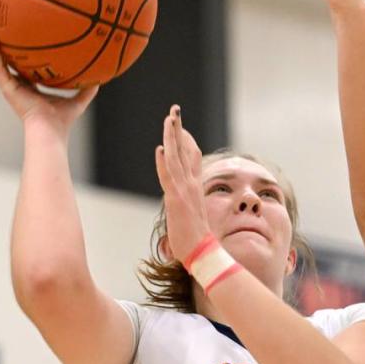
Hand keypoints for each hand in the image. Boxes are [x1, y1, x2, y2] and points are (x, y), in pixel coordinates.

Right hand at [0, 21, 96, 134]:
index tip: (11, 35)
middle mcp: (14, 85)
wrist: (51, 131)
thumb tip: (102, 78)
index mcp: (26, 87)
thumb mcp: (77, 100)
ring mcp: (8, 86)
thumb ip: (87, 89)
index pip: (15, 65)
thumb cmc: (62, 121)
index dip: (12, 51)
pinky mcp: (7, 88)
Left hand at [155, 105, 211, 263]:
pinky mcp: (176, 199)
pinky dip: (164, 162)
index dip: (186, 141)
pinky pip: (169, 177)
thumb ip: (184, 210)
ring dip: (172, 137)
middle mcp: (191, 185)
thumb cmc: (196, 242)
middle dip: (179, 130)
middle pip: (184, 151)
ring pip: (176, 158)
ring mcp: (184, 191)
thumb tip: (179, 209)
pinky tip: (160, 148)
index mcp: (194, 188)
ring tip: (170, 118)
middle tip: (175, 110)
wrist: (204, 253)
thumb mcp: (189, 219)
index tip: (181, 127)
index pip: (191, 158)